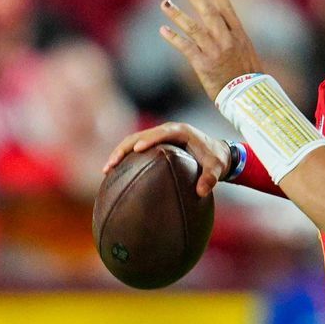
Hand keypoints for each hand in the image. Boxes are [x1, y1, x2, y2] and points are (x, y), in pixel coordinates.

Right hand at [103, 122, 231, 196]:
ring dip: (119, 153)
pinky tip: (113, 173)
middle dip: (125, 148)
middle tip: (112, 163)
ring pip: (133, 141)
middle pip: (140, 135)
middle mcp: (167, 131)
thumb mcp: (217, 167)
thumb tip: (201, 192)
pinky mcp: (155, 145)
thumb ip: (211, 178)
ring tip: (107, 170)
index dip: (149, 139)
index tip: (137, 149)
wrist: (217, 153)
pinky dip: (124, 158)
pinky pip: (136, 149)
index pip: (162, 132)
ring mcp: (159, 137)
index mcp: (181, 131)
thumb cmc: (216, 159)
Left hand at [159, 0, 263, 100]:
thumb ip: (237, 43)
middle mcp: (227, 41)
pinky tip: (163, 30)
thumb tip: (228, 34)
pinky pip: (186, 47)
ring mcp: (214, 51)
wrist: (248, 98)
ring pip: (194, 28)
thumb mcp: (249, 57)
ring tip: (165, 3)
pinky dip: (174, 38)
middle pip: (210, 14)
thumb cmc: (250, 81)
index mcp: (240, 37)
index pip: (229, 12)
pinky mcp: (203, 64)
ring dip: (178, 14)